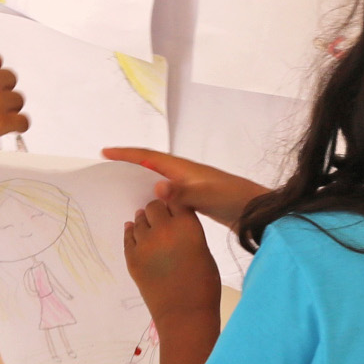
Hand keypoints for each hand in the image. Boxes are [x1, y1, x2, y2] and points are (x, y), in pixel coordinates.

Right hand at [101, 148, 268, 227]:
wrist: (258, 211)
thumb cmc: (234, 199)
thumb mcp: (206, 195)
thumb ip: (182, 193)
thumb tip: (157, 187)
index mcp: (183, 169)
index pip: (148, 156)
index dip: (126, 154)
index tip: (105, 152)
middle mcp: (185, 174)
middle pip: (150, 165)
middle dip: (129, 165)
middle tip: (108, 171)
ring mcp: (191, 186)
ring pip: (158, 181)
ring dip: (140, 182)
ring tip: (122, 191)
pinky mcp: (196, 200)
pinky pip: (168, 195)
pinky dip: (154, 198)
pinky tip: (150, 210)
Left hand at [122, 196, 221, 326]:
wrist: (185, 314)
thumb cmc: (204, 285)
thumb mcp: (203, 251)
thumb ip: (188, 233)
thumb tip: (175, 225)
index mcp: (187, 225)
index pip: (176, 200)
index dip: (175, 205)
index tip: (174, 211)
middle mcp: (164, 229)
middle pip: (154, 206)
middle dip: (157, 211)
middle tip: (161, 220)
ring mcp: (145, 243)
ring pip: (138, 220)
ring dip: (143, 220)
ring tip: (147, 225)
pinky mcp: (132, 258)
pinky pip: (127, 237)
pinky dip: (130, 232)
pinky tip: (131, 229)